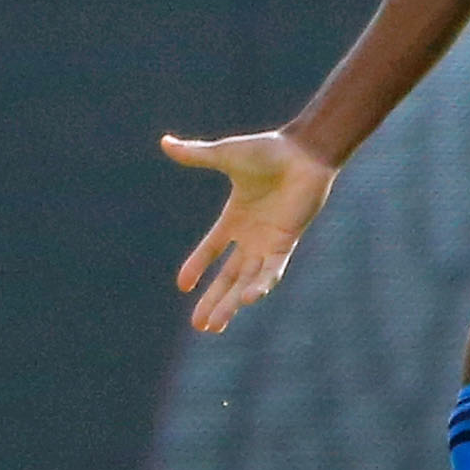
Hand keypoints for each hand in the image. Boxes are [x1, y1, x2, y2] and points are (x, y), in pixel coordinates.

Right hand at [161, 129, 337, 332]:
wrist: (303, 152)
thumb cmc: (268, 151)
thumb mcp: (226, 155)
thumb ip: (196, 155)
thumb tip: (165, 142)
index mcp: (236, 217)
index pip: (212, 249)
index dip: (198, 266)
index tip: (182, 286)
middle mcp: (252, 235)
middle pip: (229, 276)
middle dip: (214, 301)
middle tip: (199, 326)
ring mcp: (269, 241)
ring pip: (246, 281)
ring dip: (231, 303)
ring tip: (214, 326)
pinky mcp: (286, 242)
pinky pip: (272, 270)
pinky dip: (260, 284)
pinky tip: (247, 300)